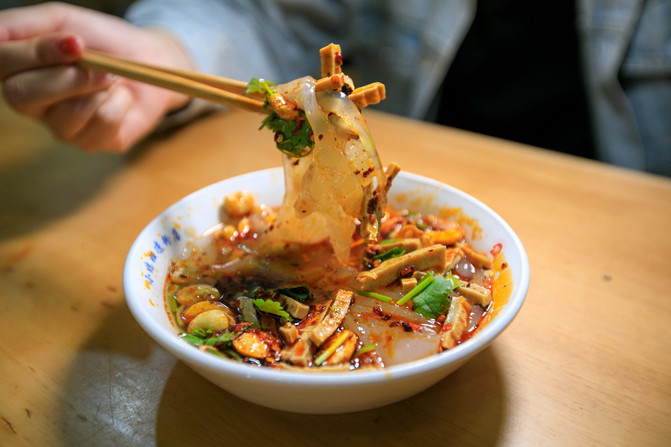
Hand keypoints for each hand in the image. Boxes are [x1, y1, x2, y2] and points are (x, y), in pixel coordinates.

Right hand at [0, 2, 192, 151]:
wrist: (149, 61)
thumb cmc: (101, 40)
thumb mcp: (63, 21)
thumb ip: (25, 25)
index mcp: (16, 69)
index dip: (32, 54)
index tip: (73, 42)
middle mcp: (31, 102)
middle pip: (22, 96)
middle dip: (66, 76)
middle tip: (93, 59)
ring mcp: (60, 127)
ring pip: (68, 112)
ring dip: (98, 86)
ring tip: (112, 76)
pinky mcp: (91, 143)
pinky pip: (102, 122)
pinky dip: (120, 102)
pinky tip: (122, 97)